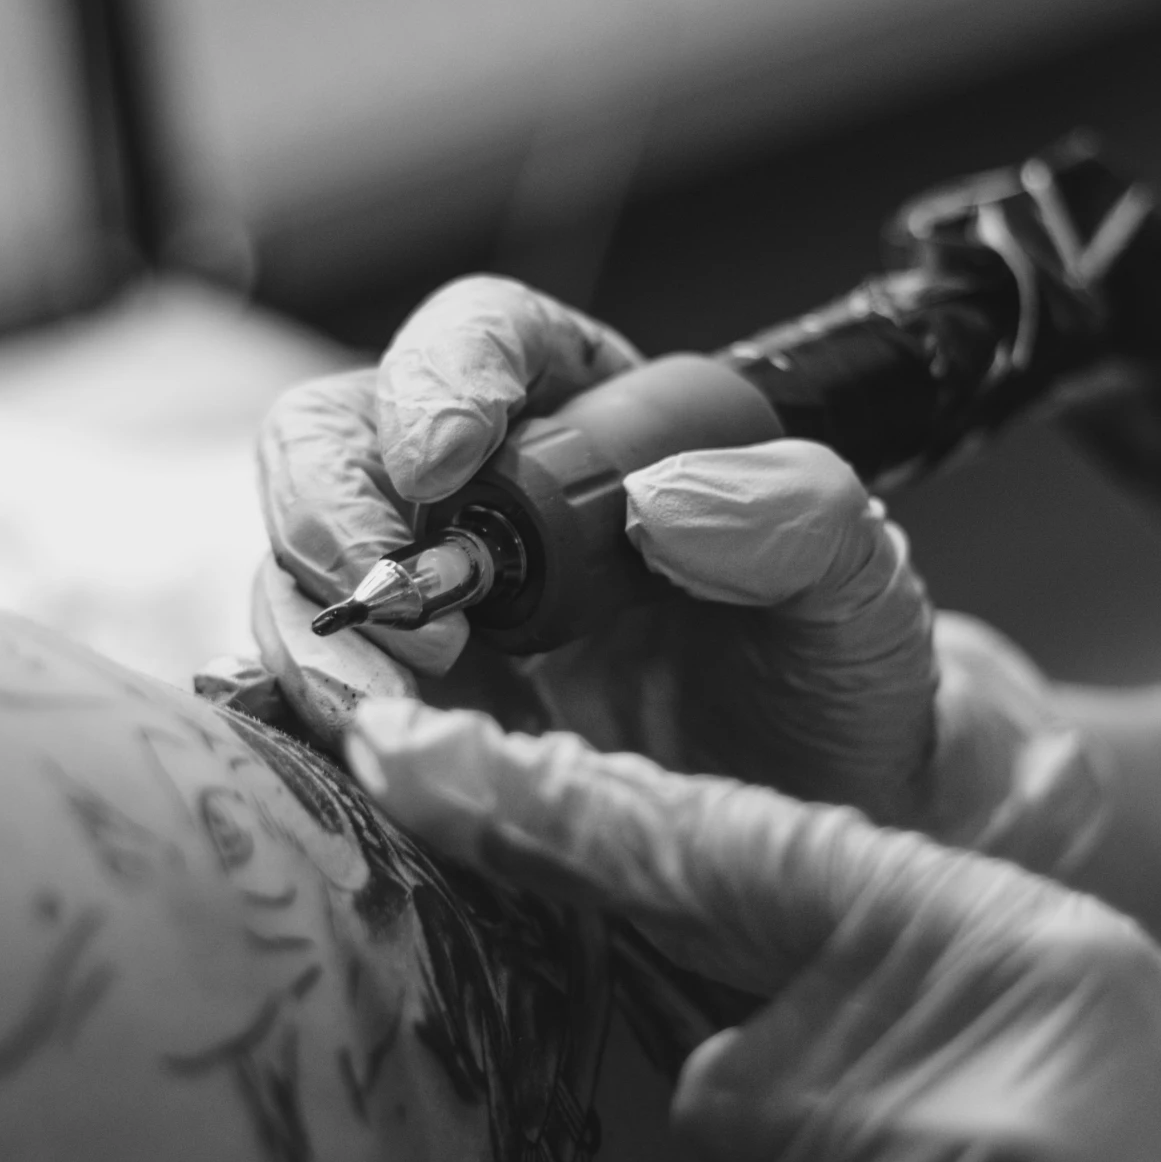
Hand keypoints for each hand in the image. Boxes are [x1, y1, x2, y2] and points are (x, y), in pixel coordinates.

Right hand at [256, 277, 1100, 848]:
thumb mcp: (861, 593)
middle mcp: (486, 493)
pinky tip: (364, 748)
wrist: (814, 826)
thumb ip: (800, 522)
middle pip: (335, 435)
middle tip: (397, 609)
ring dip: (319, 629)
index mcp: (593, 419)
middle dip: (333, 508)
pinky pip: (309, 682)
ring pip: (299, 563)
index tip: (447, 460)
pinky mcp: (398, 705)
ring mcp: (427, 603)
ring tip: (391, 710)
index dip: (441, 376)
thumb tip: (669, 500)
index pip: (483, 335)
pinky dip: (306, 710)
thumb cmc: (832, 683)